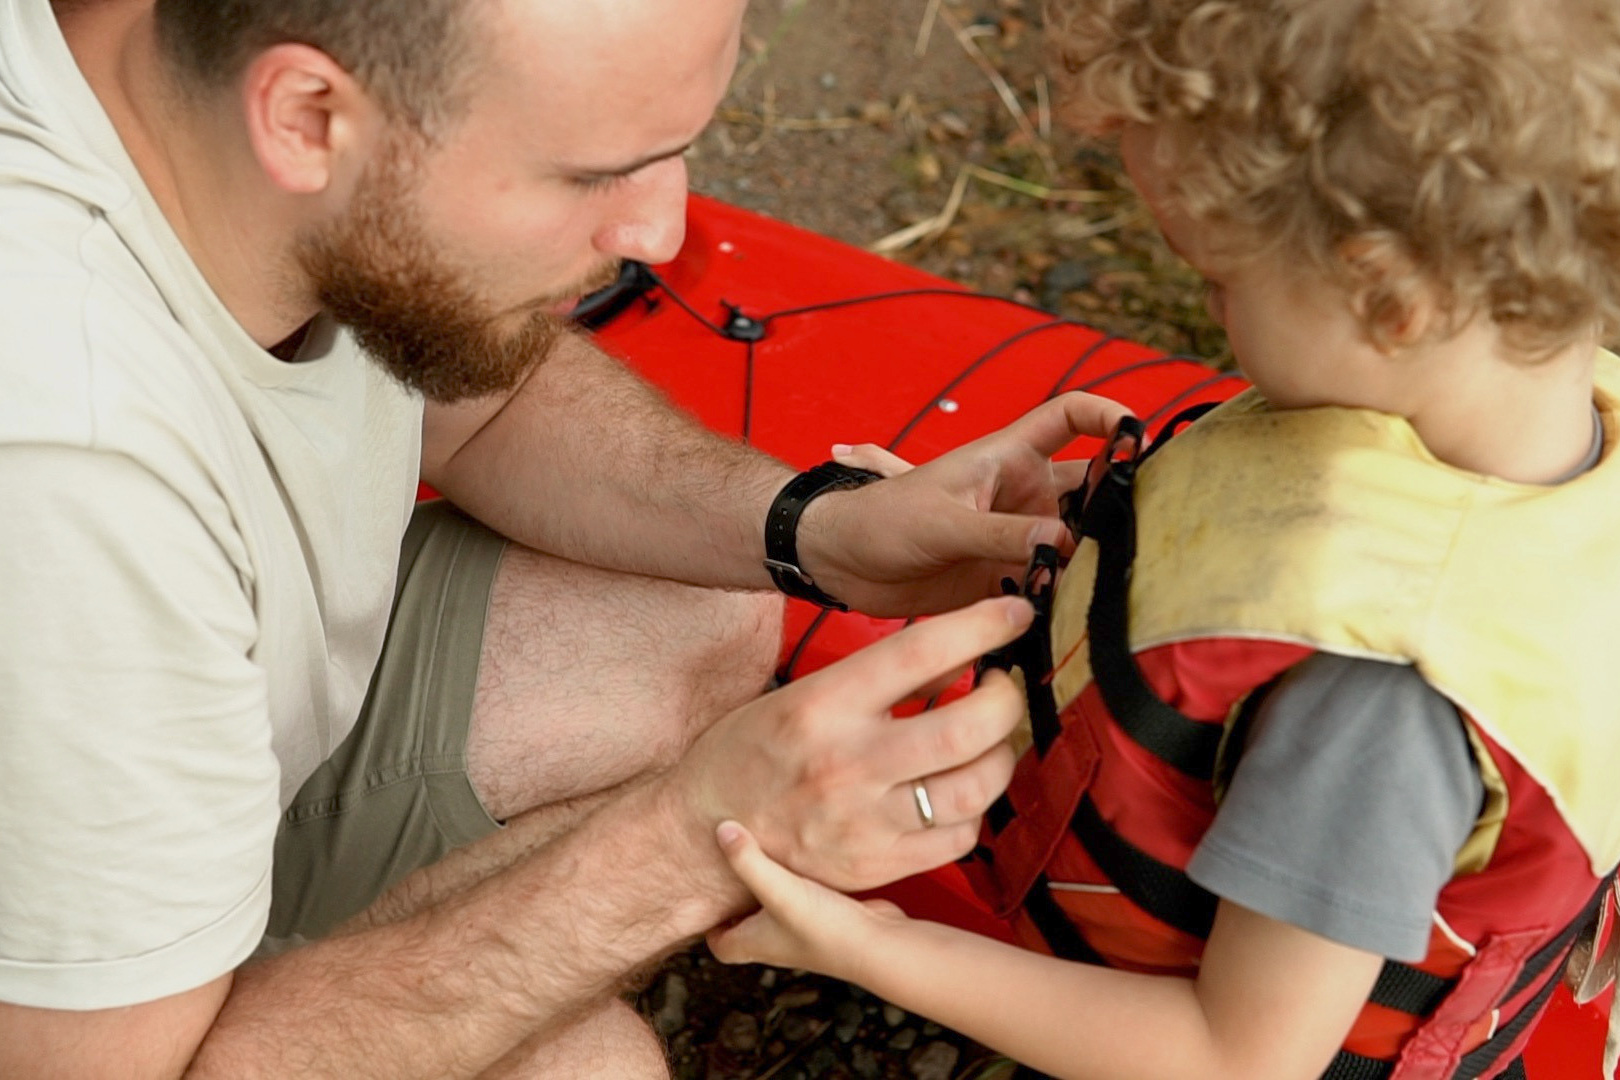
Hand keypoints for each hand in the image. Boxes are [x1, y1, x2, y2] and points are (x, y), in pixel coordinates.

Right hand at [672, 596, 1030, 895]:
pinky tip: (960, 790)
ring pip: (975, 786)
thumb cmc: (750, 752)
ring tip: (991, 741)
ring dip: (1000, 757)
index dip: (983, 626)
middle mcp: (848, 762)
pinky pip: (958, 837)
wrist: (698, 834)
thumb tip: (961, 652)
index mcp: (823, 705)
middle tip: (1004, 689)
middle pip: (967, 726)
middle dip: (1006, 700)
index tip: (1016, 614)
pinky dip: (974, 809)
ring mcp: (865, 821)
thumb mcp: (802, 694)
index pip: (921, 651)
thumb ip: (879, 677)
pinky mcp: (877, 866)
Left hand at [707, 821, 909, 983]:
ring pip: (775, 907)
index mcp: (754, 944)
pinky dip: (798, 878)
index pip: (719, 944)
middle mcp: (776, 940)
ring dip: (769, 884)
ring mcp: (803, 929)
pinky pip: (803, 895)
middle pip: (745, 923)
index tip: (704, 891)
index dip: (708, 924)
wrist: (879, 944)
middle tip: (729, 863)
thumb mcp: (779, 890)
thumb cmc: (825, 927)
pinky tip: (803, 853)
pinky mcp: (827, 914)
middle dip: (736, 898)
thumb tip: (721, 829)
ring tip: (763, 850)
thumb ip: (749, 861)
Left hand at [794, 392, 1131, 615]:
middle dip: (1120, 507)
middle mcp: (1023, 495)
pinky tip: (1081, 616)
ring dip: (1094, 561)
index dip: (1109, 418)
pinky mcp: (1007, 580)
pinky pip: (1051, 586)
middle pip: (1091, 491)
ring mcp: (1018, 538)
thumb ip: (1002, 533)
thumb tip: (1065, 544)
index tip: (1140, 437)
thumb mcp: (943, 522)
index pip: (1071, 417)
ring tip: (1116, 584)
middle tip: (1143, 536)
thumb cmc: (882, 520)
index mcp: (1009, 457)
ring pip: (1077, 544)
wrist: (840, 564)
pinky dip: (1067, 599)